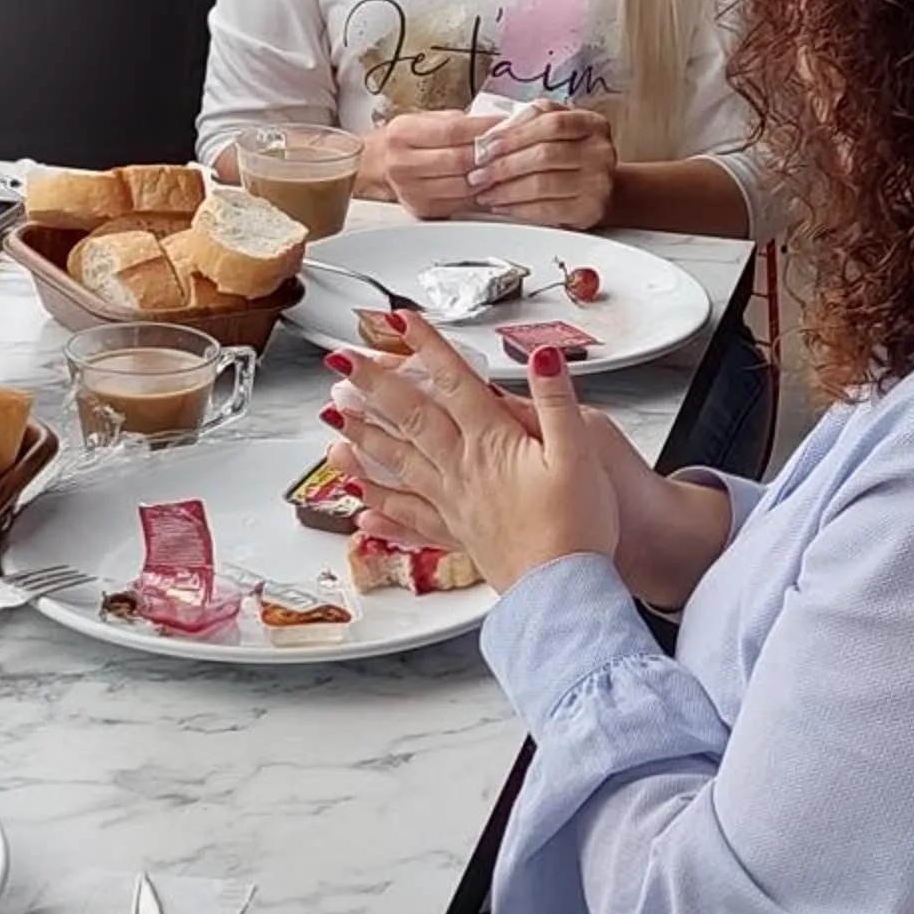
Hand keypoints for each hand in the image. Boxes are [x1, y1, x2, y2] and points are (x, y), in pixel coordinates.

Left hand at [330, 326, 715, 609]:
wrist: (562, 591)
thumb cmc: (575, 526)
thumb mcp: (579, 451)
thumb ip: (556, 399)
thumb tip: (542, 355)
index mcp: (492, 443)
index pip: (453, 382)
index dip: (428, 347)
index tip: (402, 322)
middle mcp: (463, 469)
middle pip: (410, 418)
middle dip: (374, 386)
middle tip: (342, 365)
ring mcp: (454, 503)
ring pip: (398, 464)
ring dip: (363, 439)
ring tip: (334, 425)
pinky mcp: (456, 533)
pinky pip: (408, 516)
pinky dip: (380, 507)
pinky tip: (359, 507)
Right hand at [364, 110, 496, 218]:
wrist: (379, 165)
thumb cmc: (408, 140)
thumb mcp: (426, 120)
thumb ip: (458, 122)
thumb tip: (494, 126)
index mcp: (402, 134)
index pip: (451, 131)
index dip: (481, 128)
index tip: (500, 124)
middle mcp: (402, 164)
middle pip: (457, 161)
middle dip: (487, 154)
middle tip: (504, 146)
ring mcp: (411, 190)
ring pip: (462, 186)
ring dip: (487, 176)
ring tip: (499, 164)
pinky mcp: (423, 209)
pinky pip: (460, 203)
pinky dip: (479, 194)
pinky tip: (487, 183)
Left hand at [468, 106, 618, 228]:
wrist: (597, 187)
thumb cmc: (569, 153)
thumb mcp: (553, 128)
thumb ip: (527, 123)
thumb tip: (489, 137)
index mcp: (592, 124)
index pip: (551, 123)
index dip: (514, 134)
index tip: (485, 145)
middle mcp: (600, 151)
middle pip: (544, 154)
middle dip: (503, 165)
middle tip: (477, 173)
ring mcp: (598, 183)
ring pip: (542, 184)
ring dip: (506, 190)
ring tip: (484, 192)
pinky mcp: (590, 210)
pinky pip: (547, 210)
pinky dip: (518, 209)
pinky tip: (502, 206)